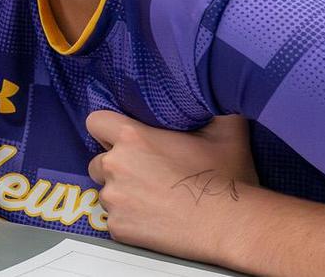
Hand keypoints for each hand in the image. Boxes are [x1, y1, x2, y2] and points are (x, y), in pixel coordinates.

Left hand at [85, 111, 257, 260]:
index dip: (107, 129)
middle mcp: (115, 166)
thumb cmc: (226, 179)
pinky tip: (156, 220)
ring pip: (108, 192)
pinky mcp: (117, 228)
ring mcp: (113, 199)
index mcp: (132, 137)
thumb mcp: (226, 132)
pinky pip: (115, 220)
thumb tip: (213, 96)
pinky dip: (130, 220)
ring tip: (155, 200)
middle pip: (99, 161)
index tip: (122, 139)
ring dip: (124, 194)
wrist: (230, 227)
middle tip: (147, 174)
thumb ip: (211, 109)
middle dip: (117, 167)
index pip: (95, 122)